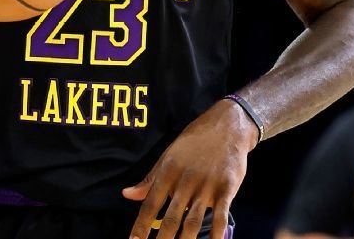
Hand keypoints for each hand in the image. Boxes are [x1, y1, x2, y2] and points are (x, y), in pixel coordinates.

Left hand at [123, 99, 258, 238]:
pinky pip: (222, 214)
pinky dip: (219, 231)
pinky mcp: (227, 187)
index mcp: (168, 171)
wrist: (227, 126)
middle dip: (162, 238)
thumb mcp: (168, 156)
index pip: (151, 203)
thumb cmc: (194, 142)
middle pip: (171, 217)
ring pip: (194, 220)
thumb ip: (150, 180)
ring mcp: (207, 185)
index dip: (141, 225)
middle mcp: (186, 180)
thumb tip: (127, 194)